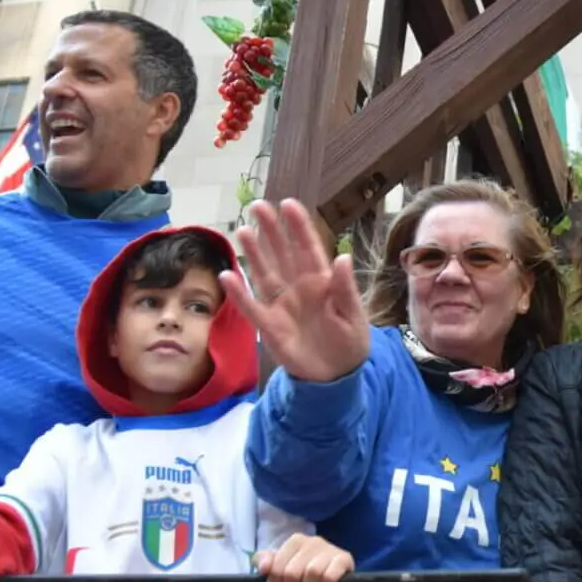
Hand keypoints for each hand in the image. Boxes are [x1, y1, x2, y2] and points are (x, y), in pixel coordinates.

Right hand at [221, 198, 370, 382]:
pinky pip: (252, 307)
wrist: (337, 377)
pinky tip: (227, 275)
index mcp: (322, 282)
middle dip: (271, 230)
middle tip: (257, 206)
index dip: (298, 227)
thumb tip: (342, 257)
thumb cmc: (349, 342)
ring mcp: (282, 305)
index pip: (308, 248)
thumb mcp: (354, 316)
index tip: (288, 204)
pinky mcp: (270, 327)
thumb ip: (345, 289)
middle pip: (282, 254)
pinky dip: (239, 293)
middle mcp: (299, 288)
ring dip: (254, 254)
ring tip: (243, 231)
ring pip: (264, 274)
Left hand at [255, 533, 353, 581]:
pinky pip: (330, 576)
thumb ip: (263, 562)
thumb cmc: (300, 574)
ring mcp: (330, 549)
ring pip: (312, 573)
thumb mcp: (278, 568)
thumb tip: (263, 567)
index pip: (276, 567)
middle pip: (292, 573)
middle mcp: (312, 541)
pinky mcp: (344, 560)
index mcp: (295, 541)